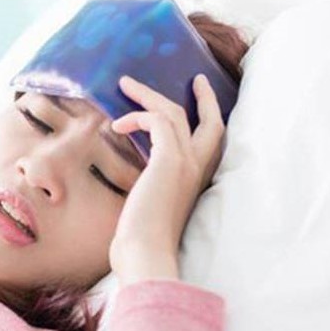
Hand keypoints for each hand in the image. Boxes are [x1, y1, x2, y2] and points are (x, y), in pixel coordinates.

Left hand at [108, 74, 226, 285]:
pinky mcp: (169, 160)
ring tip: (125, 84)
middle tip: (192, 77)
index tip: (201, 95)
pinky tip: (116, 127)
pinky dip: (135, 118)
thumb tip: (139, 185)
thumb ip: (153, 188)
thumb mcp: (151, 206)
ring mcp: (187, 162)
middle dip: (200, 96)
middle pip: (208, 119)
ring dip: (148, 95)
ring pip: (174, 113)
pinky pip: (155, 120)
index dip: (209, 114)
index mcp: (197, 179)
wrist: (146, 253)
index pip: (213, 140)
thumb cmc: (142, 240)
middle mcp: (199, 168)